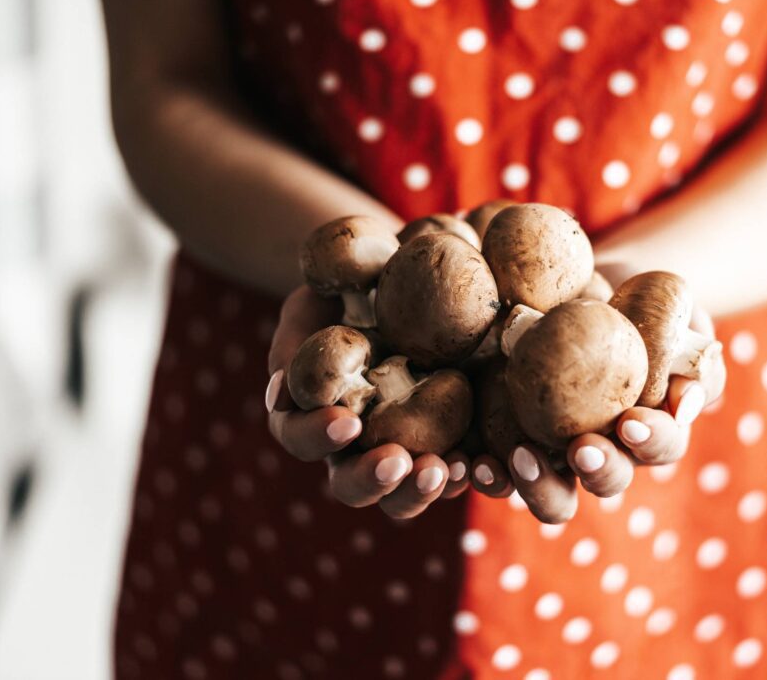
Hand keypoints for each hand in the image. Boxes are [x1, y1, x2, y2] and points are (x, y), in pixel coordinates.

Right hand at [265, 286, 470, 517]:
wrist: (405, 273)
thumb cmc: (348, 281)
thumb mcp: (315, 296)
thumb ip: (297, 337)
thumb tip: (281, 390)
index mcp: (310, 410)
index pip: (300, 436)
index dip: (316, 436)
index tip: (344, 420)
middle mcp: (354, 443)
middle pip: (353, 484)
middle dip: (373, 480)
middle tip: (396, 462)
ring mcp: (404, 447)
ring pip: (404, 493)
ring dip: (422, 490)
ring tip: (447, 470)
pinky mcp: (453, 441)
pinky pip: (460, 472)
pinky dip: (473, 476)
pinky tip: (484, 463)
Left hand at [471, 305, 725, 523]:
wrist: (589, 289)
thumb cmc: (647, 307)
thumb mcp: (683, 323)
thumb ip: (697, 361)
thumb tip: (688, 404)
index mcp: (650, 431)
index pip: (660, 447)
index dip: (649, 441)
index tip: (630, 419)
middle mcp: (606, 452)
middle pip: (606, 481)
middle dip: (598, 470)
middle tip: (581, 448)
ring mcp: (557, 454)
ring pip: (552, 494)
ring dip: (537, 485)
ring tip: (519, 458)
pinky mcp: (512, 442)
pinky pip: (501, 471)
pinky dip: (490, 473)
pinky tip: (474, 460)